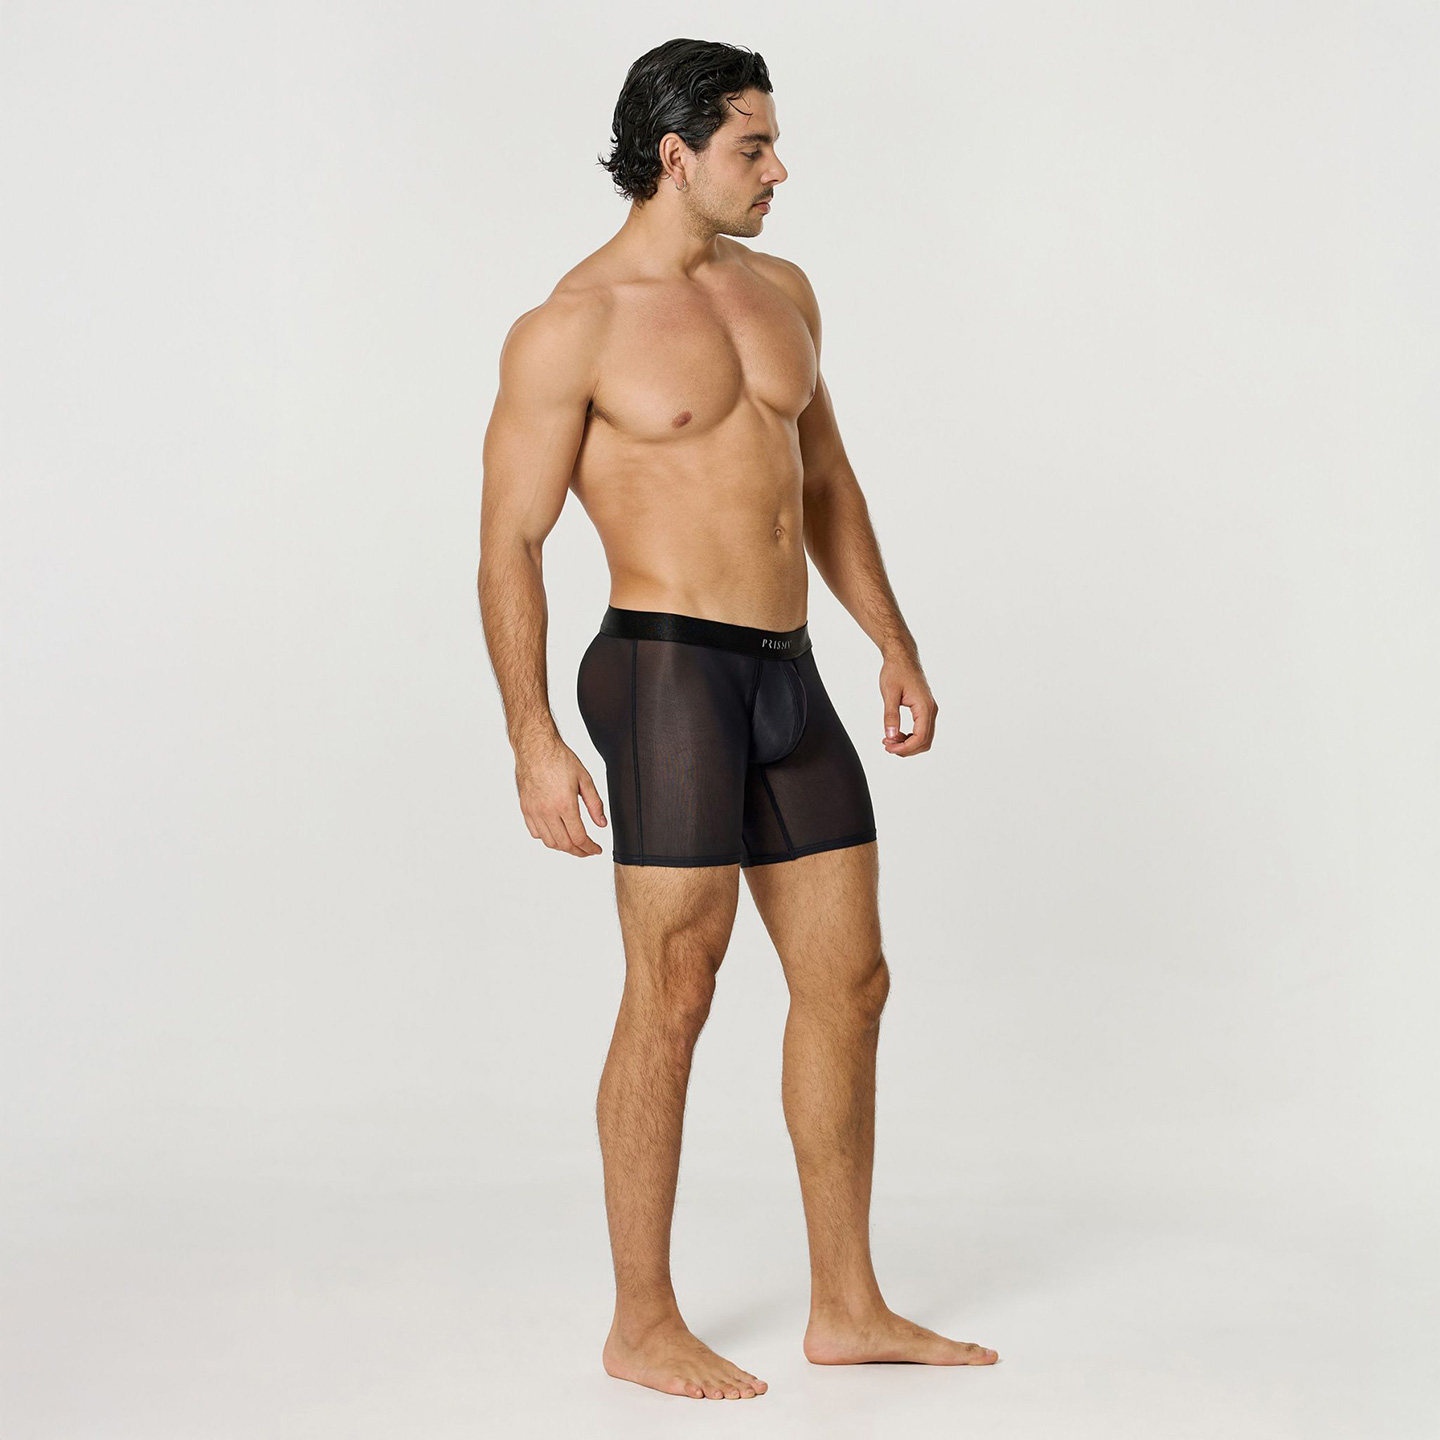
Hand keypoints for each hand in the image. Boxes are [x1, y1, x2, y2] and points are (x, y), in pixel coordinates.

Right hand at [513, 734, 607, 855]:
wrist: (535, 747)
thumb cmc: (559, 758)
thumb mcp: (585, 779)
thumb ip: (594, 804)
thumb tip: (602, 823)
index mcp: (565, 804)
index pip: (579, 838)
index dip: (590, 848)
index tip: (596, 850)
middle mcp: (547, 811)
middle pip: (564, 844)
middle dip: (579, 852)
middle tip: (588, 850)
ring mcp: (534, 811)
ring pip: (549, 842)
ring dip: (563, 847)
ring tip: (574, 843)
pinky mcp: (525, 809)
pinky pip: (536, 833)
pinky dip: (547, 838)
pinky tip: (556, 833)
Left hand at [879, 653, 936, 755]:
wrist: (902, 657)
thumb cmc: (896, 671)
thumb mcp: (889, 693)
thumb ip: (890, 716)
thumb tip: (890, 736)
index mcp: (924, 706)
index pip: (920, 737)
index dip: (904, 747)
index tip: (888, 747)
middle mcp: (931, 710)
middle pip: (925, 742)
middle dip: (906, 749)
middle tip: (887, 746)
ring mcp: (929, 710)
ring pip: (924, 738)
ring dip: (908, 744)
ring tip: (889, 741)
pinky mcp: (925, 709)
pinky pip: (921, 730)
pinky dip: (910, 737)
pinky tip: (895, 735)